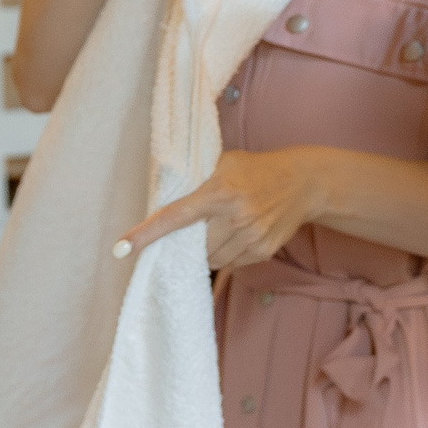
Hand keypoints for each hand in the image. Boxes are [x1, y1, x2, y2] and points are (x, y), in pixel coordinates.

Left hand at [118, 147, 326, 270]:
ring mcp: (251, 237)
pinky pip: (231, 264)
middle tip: (196, 229)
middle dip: (188, 242)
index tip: (122, 248)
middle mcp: (235, 217)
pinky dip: (227, 254)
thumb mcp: (224, 163)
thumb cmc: (256, 170)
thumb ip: (196, 181)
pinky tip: (238, 234)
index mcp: (219, 192)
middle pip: (192, 246)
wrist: (305, 183)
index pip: (175, 216)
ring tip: (221, 229)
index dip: (146, 233)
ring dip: (206, 250)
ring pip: (210, 260)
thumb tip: (165, 204)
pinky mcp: (263, 251)